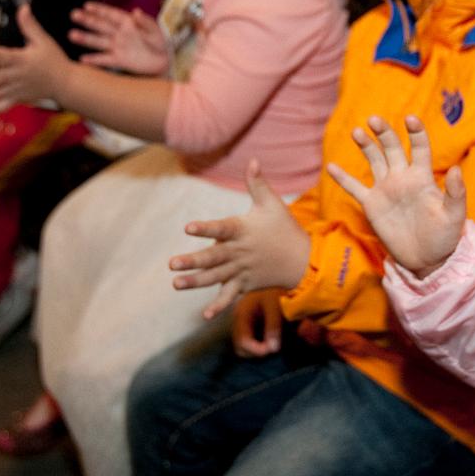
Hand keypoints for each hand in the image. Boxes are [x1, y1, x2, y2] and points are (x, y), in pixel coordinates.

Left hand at [0, 4, 68, 122]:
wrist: (65, 83)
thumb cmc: (54, 60)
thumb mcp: (43, 40)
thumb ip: (30, 25)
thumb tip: (23, 7)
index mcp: (21, 60)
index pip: (2, 57)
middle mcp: (16, 77)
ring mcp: (15, 90)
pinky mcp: (16, 99)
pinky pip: (1, 107)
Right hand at [70, 2, 168, 75]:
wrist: (163, 63)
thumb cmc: (160, 43)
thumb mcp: (155, 30)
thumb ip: (145, 21)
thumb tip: (135, 11)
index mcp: (128, 23)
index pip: (111, 14)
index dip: (99, 10)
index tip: (86, 6)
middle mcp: (119, 34)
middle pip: (101, 26)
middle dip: (87, 20)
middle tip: (74, 15)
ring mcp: (117, 47)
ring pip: (99, 41)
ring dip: (85, 38)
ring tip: (71, 35)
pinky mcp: (118, 60)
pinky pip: (104, 59)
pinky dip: (94, 59)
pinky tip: (82, 59)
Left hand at [170, 160, 310, 319]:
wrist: (303, 260)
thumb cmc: (285, 228)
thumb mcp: (273, 204)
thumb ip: (258, 184)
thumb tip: (253, 160)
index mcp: (243, 230)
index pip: (221, 228)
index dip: (205, 228)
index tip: (188, 227)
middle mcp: (240, 252)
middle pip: (214, 257)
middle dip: (193, 261)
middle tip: (171, 264)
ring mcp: (242, 271)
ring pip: (216, 278)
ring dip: (196, 282)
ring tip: (175, 283)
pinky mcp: (245, 285)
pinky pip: (231, 297)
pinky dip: (219, 306)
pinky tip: (205, 315)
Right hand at [232, 289, 284, 357]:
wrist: (274, 272)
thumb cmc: (273, 287)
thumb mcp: (274, 305)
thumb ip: (272, 326)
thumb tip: (273, 348)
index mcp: (241, 315)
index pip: (242, 342)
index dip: (256, 350)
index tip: (271, 350)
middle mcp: (238, 319)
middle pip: (240, 347)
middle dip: (255, 352)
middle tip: (271, 348)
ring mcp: (242, 320)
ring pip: (244, 343)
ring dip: (257, 348)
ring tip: (272, 343)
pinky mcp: (249, 319)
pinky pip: (250, 337)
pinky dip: (258, 342)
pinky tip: (270, 338)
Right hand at [327, 116, 464, 278]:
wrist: (427, 259)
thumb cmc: (444, 236)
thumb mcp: (454, 216)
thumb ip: (456, 193)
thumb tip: (456, 170)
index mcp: (422, 177)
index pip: (419, 148)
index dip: (416, 132)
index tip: (411, 119)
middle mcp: (402, 178)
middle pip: (392, 148)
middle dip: (384, 133)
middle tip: (374, 120)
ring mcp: (385, 189)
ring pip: (374, 160)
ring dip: (366, 145)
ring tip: (357, 131)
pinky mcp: (372, 205)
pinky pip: (355, 188)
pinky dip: (343, 178)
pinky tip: (331, 166)